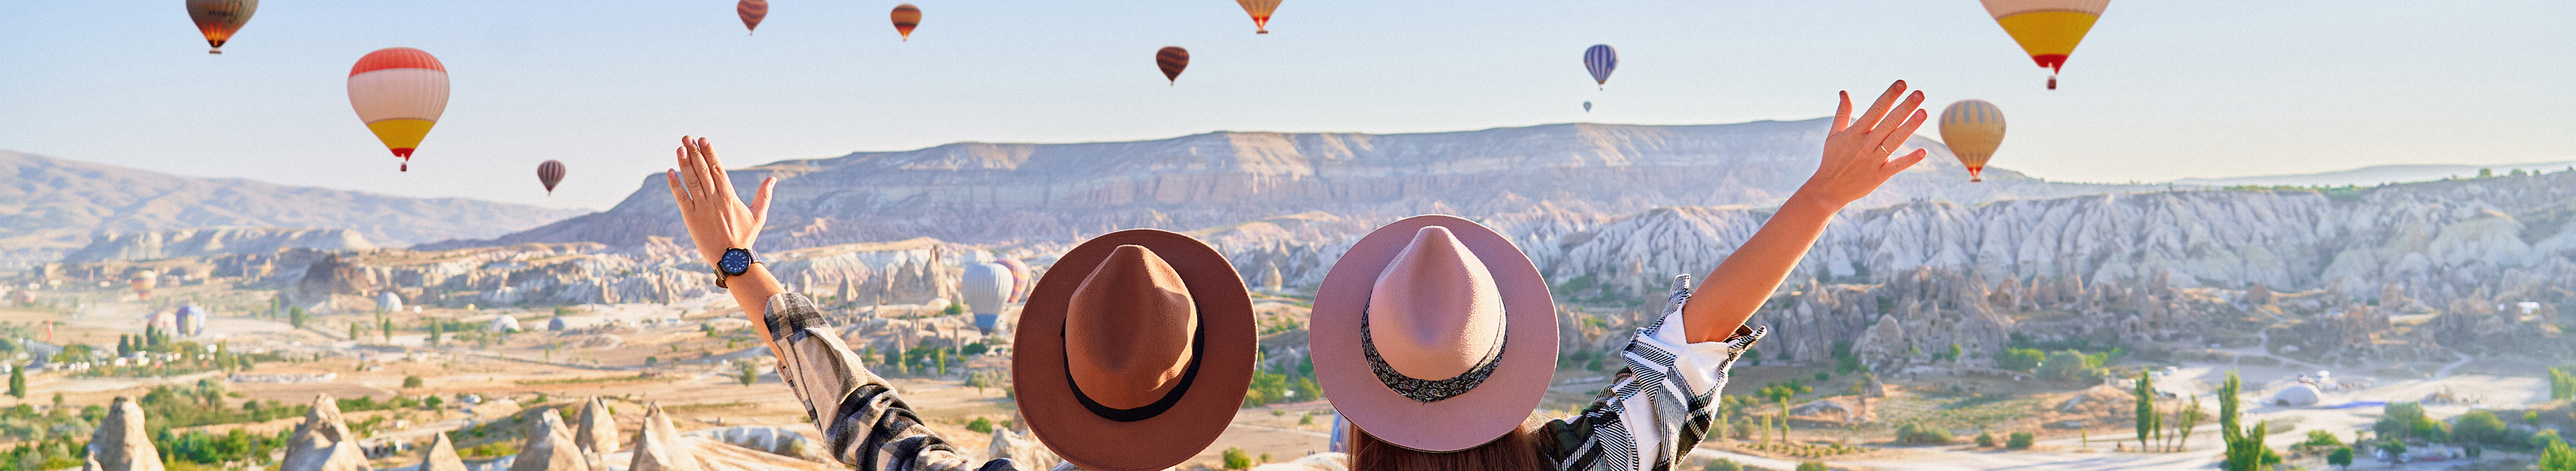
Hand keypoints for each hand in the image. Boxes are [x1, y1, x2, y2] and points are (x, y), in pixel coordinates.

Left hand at [666, 136, 777, 266]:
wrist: (731, 259)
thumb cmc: (745, 237)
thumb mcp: (758, 215)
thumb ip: (764, 195)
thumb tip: (773, 179)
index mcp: (729, 196)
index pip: (718, 169)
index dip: (710, 153)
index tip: (703, 140)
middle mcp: (714, 199)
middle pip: (703, 170)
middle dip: (694, 152)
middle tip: (687, 137)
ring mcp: (701, 208)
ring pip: (691, 181)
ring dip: (684, 163)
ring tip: (679, 148)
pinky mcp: (690, 217)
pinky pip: (681, 198)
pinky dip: (675, 184)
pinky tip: (670, 171)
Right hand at [1798, 80, 1929, 208]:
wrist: (1827, 189)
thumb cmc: (1832, 159)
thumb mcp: (1834, 135)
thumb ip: (1842, 113)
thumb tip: (1844, 92)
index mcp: (1855, 133)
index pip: (1876, 110)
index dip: (1889, 96)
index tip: (1902, 83)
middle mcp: (1865, 144)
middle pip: (1888, 123)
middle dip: (1904, 107)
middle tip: (1920, 94)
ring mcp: (1872, 160)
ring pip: (1894, 141)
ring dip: (1909, 127)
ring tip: (1924, 112)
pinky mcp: (1878, 176)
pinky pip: (1896, 166)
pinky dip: (1909, 160)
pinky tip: (1923, 152)